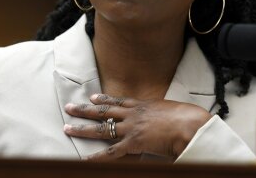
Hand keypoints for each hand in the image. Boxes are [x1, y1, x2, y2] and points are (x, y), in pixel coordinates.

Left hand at [63, 93, 211, 160]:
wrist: (189, 124)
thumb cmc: (187, 118)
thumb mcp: (172, 110)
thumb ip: (162, 115)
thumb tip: (163, 119)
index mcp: (144, 105)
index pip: (119, 101)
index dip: (105, 99)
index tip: (93, 97)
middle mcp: (134, 114)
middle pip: (104, 110)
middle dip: (85, 109)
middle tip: (69, 107)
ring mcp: (131, 128)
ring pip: (102, 128)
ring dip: (82, 128)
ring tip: (67, 127)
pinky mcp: (133, 143)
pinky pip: (111, 152)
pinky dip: (96, 157)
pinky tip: (84, 159)